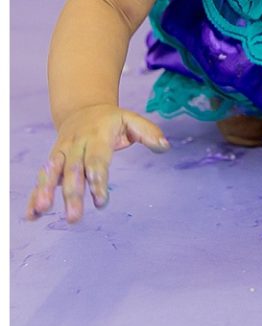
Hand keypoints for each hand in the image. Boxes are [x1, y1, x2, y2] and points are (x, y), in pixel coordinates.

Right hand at [25, 104, 169, 223]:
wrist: (82, 108)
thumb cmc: (111, 120)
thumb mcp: (131, 120)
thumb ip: (148, 133)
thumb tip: (165, 147)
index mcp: (97, 136)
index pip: (97, 160)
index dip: (98, 180)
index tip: (101, 201)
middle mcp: (76, 145)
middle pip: (73, 170)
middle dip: (72, 194)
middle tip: (74, 217)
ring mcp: (61, 153)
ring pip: (52, 172)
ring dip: (46, 191)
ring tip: (43, 210)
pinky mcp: (52, 162)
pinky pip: (42, 178)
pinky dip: (35, 195)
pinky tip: (31, 215)